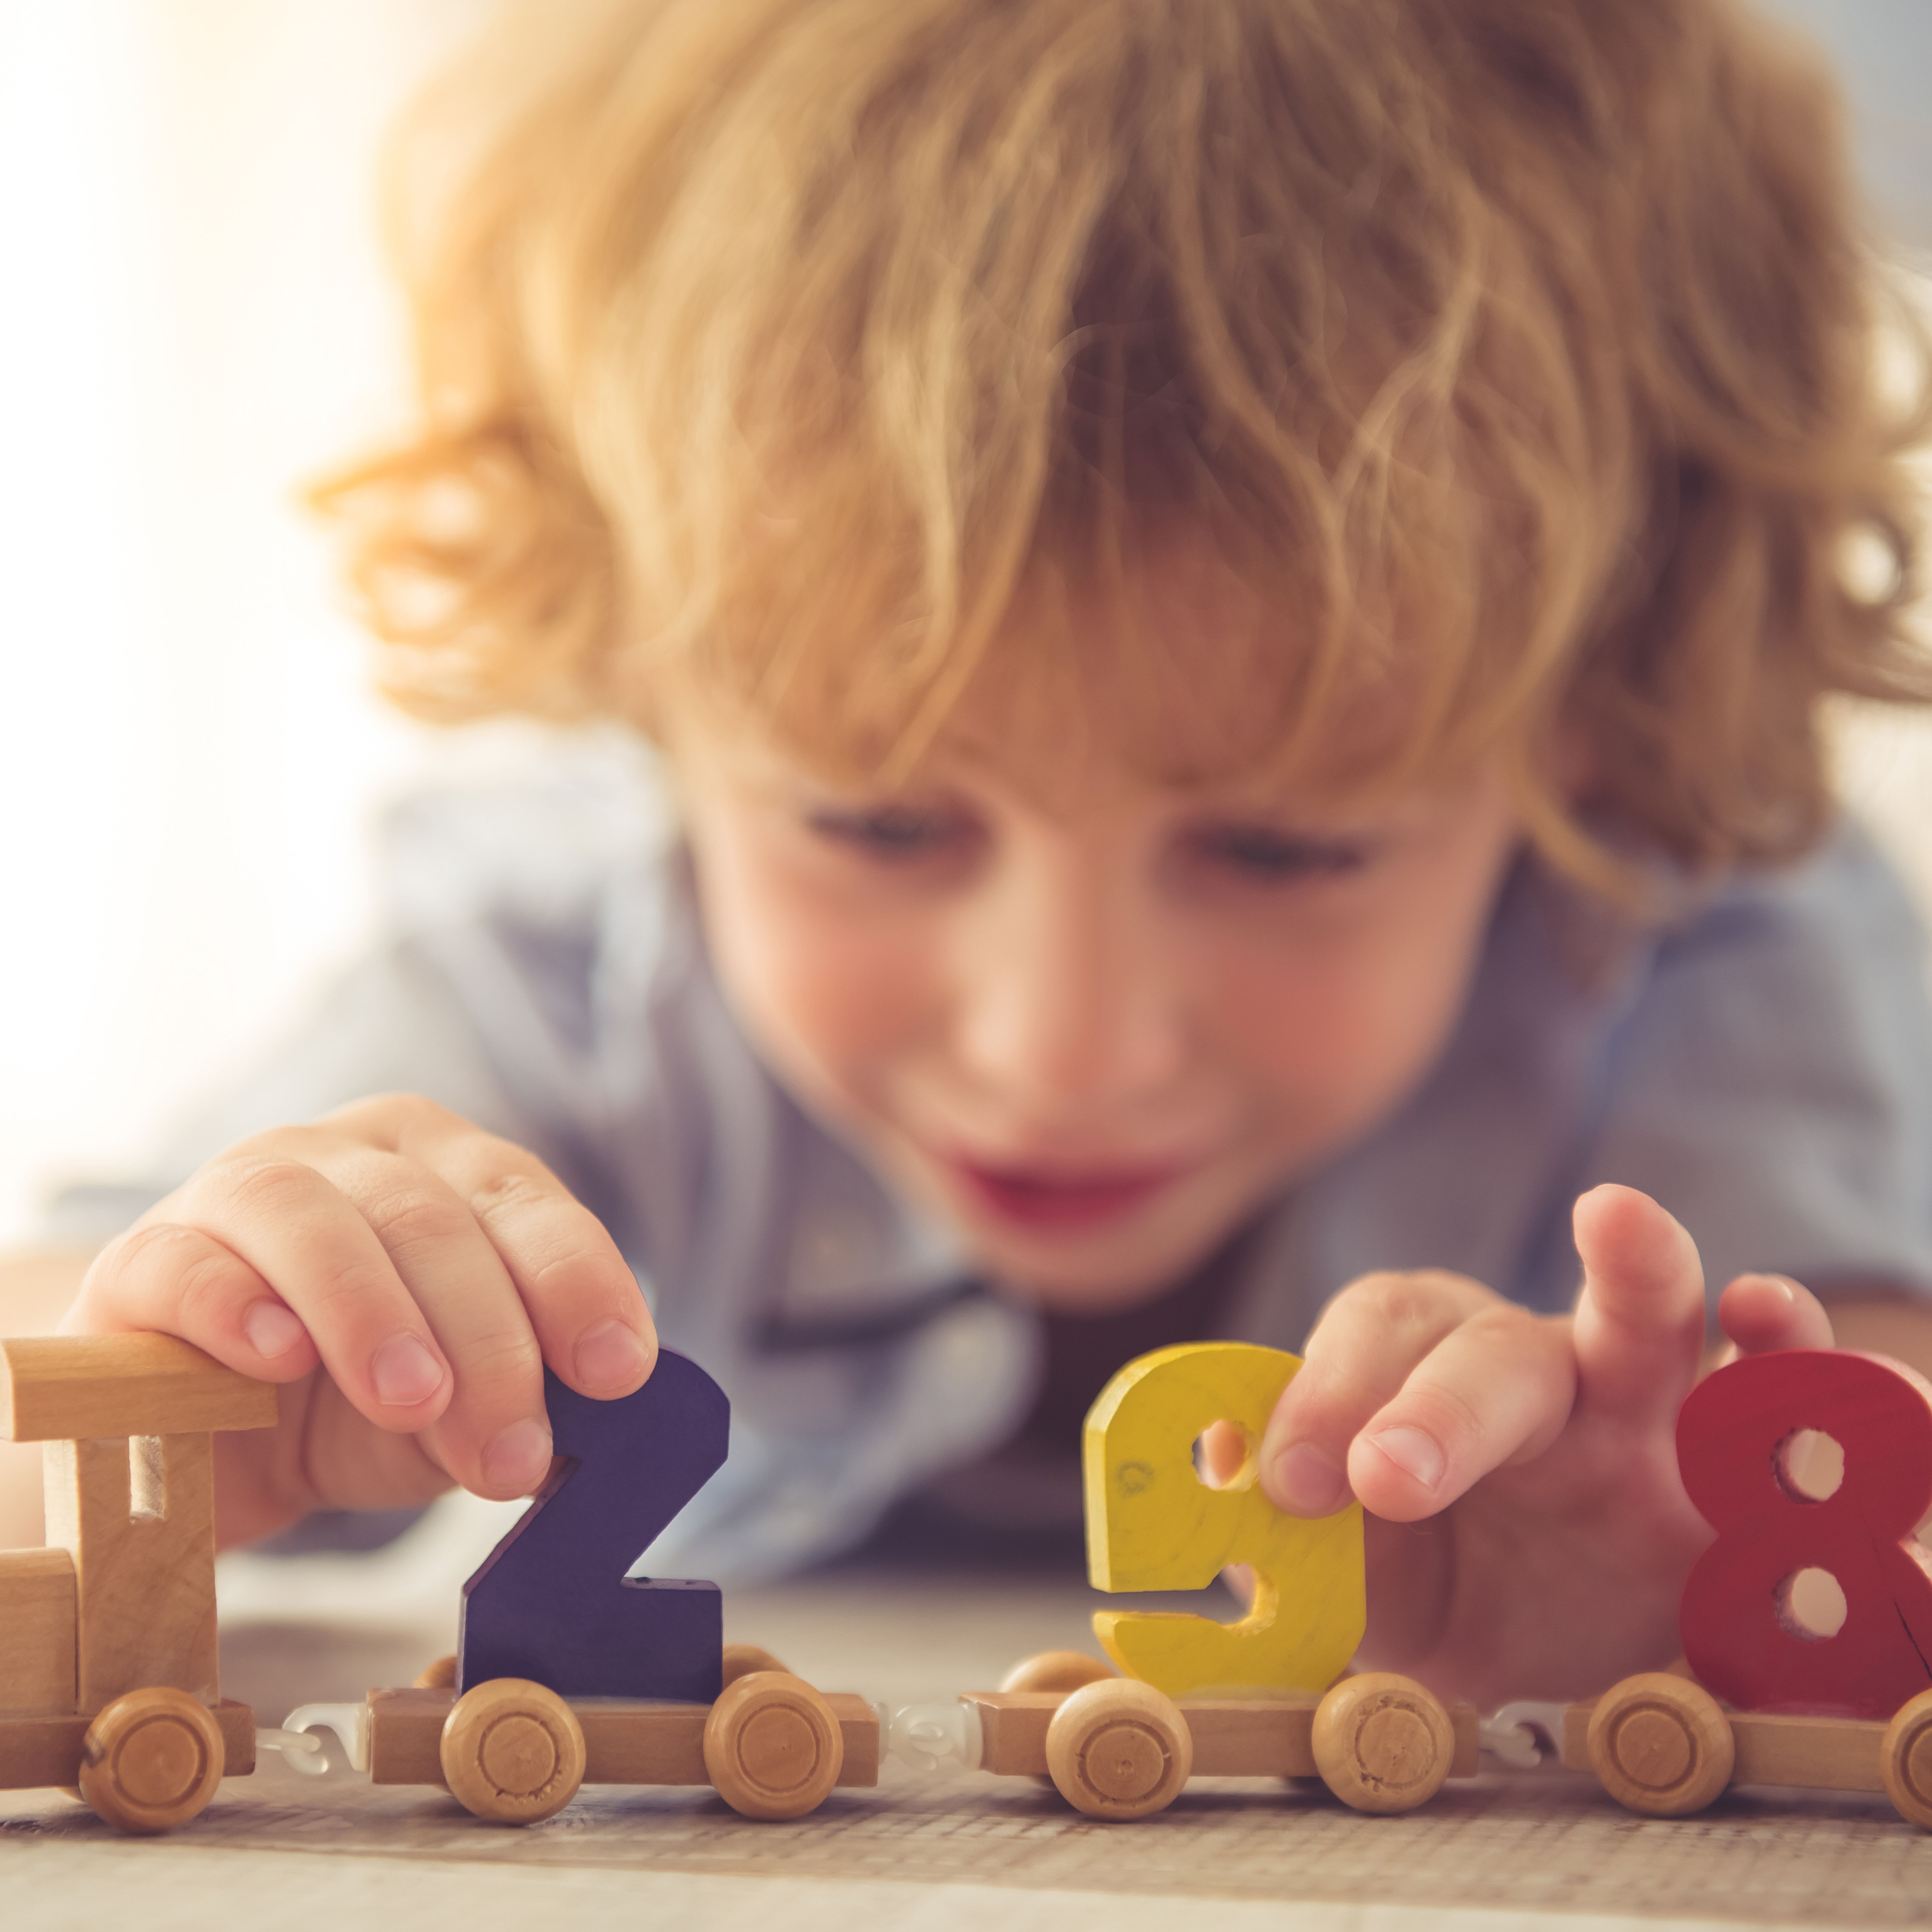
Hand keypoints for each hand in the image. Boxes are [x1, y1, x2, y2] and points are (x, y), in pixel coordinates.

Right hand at [60, 1095, 656, 1545]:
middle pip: (434, 1219)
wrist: (203, 1451)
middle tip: (512, 1448)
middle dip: (488, 1340)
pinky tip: (278, 1360)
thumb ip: (501, 1413)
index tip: (618, 1372)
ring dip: (375, 1314)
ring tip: (413, 1400)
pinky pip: (190, 1262)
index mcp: (445, 1167)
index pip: (525, 1201)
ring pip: (317, 1220)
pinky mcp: (143, 1257)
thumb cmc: (349, 1408)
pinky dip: (238, 1305)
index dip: (577, 1282)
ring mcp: (237, 1189)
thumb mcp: (448, 1416)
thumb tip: (557, 1446)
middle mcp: (350, 1154)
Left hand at [1240, 1184, 1831, 1705]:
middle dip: (1441, 1405)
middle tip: (1389, 1477)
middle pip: (1491, 1347)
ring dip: (1637, 1270)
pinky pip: (1779, 1403)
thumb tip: (1210, 1475)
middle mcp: (1531, 1371)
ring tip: (1618, 1221)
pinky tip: (1774, 1322)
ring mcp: (1644, 1412)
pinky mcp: (1737, 1477)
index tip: (1290, 1479)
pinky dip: (1793, 1360)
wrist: (1553, 1654)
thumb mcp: (1358, 1579)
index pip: (1369, 1346)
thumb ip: (1292, 1538)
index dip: (1322, 1398)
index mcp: (1420, 1379)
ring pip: (1644, 1320)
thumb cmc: (1441, 1583)